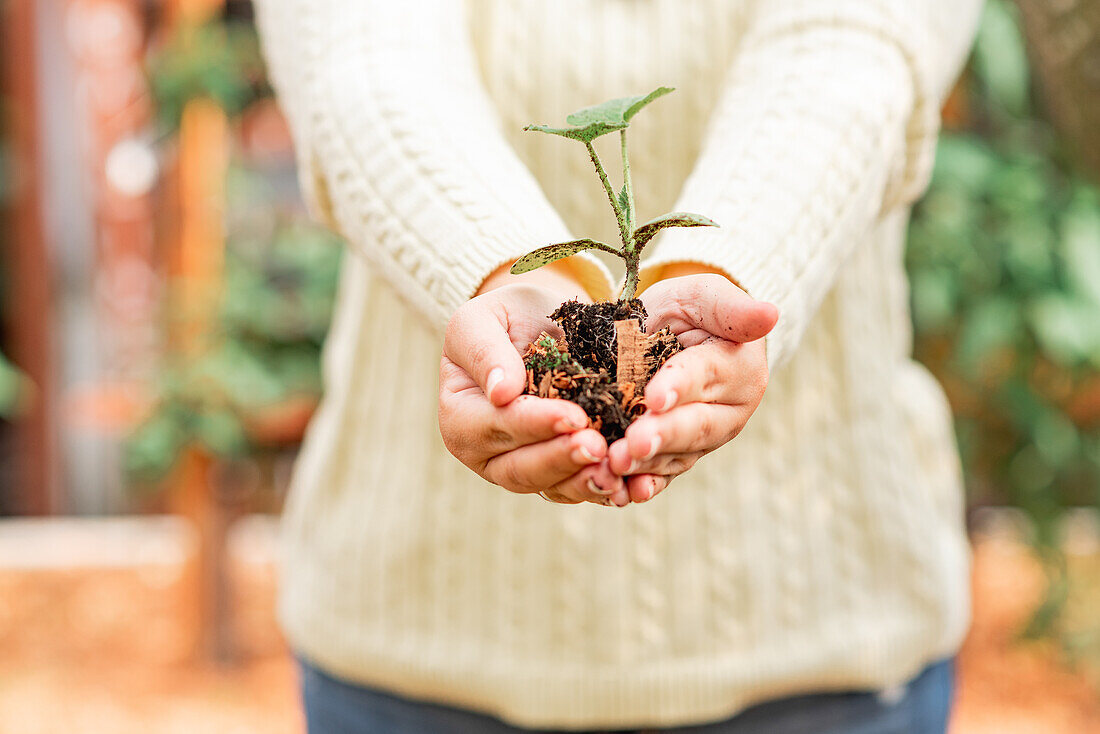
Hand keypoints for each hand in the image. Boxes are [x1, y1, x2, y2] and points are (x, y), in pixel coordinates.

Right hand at [438, 265, 625, 505]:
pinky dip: (600, 490)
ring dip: (583, 482)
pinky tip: (627, 485)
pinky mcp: (554, 475)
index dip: (534, 423)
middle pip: (520, 468)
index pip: (495, 425)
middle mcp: (484, 452)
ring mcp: (519, 469)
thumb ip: (484, 351)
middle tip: (598, 447)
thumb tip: (500, 392)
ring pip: (549, 487)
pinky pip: (574, 490)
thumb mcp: (483, 319)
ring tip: (615, 472)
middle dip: (561, 458)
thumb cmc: (509, 318)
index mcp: (459, 415)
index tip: (574, 416)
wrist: (544, 327)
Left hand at [607, 272, 777, 502]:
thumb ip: (730, 306)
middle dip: (663, 435)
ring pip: (677, 455)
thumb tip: (770, 313)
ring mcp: (704, 439)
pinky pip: (664, 474)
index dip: (680, 386)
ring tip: (616, 464)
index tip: (654, 396)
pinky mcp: (680, 456)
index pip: (706, 375)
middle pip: (695, 425)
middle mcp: (728, 410)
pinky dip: (644, 485)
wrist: (673, 338)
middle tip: (633, 444)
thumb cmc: (689, 311)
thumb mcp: (702, 296)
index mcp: (737, 367)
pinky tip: (622, 494)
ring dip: (646, 464)